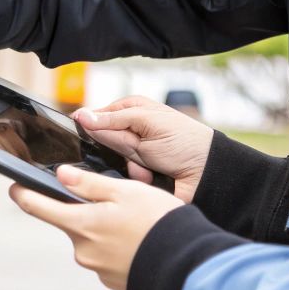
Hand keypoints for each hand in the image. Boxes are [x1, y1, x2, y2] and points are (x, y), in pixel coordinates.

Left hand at [9, 167, 183, 289]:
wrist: (188, 267)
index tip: (14, 187)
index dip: (23, 194)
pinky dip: (118, 248)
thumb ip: (90, 184)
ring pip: (92, 240)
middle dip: (87, 211)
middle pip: (72, 223)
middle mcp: (83, 250)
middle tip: (119, 204)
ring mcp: (97, 268)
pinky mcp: (112, 281)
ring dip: (106, 230)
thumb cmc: (160, 224)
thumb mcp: (127, 192)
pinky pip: (108, 257)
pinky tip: (140, 242)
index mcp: (81, 225)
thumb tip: (61, 175)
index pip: (37, 207)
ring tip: (137, 224)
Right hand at [73, 96, 215, 201]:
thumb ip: (112, 122)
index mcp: (131, 110)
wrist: (207, 174)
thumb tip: (80, 115)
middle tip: (135, 153)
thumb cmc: (184, 142)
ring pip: (110, 162)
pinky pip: (121, 178)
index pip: (97, 116)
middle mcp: (129, 131)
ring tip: (148, 170)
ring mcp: (132, 154)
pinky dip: (135, 179)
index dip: (92, 128)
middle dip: (115, 150)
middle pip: (101, 141)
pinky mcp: (136, 174)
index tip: (87, 136)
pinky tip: (151, 178)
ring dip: (128, 167)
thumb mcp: (147, 124)